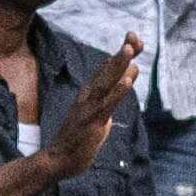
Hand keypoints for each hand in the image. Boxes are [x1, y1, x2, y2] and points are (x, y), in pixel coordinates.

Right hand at [45, 33, 141, 180]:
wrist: (59, 159)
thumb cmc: (80, 137)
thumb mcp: (101, 112)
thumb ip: (114, 94)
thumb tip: (129, 75)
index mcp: (90, 92)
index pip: (108, 68)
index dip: (122, 54)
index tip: (136, 39)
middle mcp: (88, 95)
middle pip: (107, 70)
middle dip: (122, 53)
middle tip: (133, 36)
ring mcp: (89, 107)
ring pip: (106, 82)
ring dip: (117, 65)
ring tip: (128, 49)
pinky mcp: (92, 121)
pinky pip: (106, 104)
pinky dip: (117, 92)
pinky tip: (127, 81)